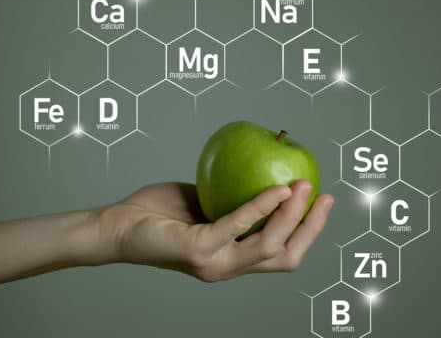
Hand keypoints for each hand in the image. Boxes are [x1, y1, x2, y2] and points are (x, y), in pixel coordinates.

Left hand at [99, 180, 333, 281]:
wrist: (117, 226)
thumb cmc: (158, 213)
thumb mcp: (205, 204)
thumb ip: (233, 199)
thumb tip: (265, 173)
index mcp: (232, 258)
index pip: (281, 254)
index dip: (307, 231)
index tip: (322, 202)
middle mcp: (227, 267)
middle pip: (285, 257)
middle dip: (310, 227)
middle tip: (323, 195)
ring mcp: (214, 263)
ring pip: (268, 245)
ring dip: (291, 214)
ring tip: (302, 186)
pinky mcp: (198, 250)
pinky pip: (238, 225)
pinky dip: (261, 205)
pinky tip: (276, 188)